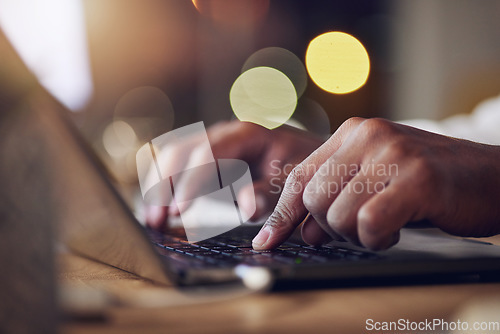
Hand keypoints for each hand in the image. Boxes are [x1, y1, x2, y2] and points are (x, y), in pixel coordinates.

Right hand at [145, 120, 322, 230]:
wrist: (312, 157)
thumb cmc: (305, 168)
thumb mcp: (295, 180)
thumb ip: (271, 192)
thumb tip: (246, 206)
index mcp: (246, 133)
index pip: (208, 153)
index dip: (191, 181)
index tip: (179, 210)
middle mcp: (224, 133)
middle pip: (181, 151)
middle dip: (164, 184)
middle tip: (157, 219)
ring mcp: (214, 143)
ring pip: (173, 157)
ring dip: (158, 187)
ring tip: (152, 219)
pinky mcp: (209, 158)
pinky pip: (179, 167)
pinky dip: (165, 187)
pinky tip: (158, 210)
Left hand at [252, 117, 499, 250]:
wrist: (490, 176)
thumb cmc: (427, 184)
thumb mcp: (373, 184)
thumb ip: (336, 199)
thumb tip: (301, 231)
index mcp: (351, 133)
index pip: (300, 177)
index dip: (281, 214)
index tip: (268, 240)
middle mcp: (367, 136)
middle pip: (313, 198)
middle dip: (328, 226)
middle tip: (356, 229)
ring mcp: (392, 153)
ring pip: (337, 213)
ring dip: (355, 234)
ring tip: (381, 227)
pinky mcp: (417, 177)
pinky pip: (369, 222)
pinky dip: (376, 238)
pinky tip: (394, 232)